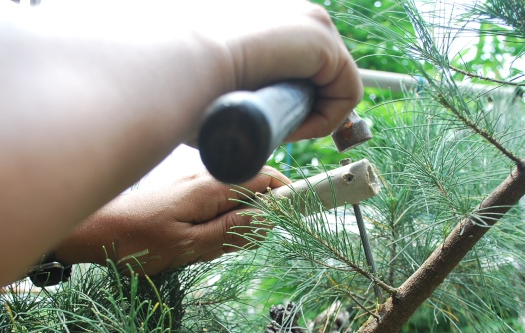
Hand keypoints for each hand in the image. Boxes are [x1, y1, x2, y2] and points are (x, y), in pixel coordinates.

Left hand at [55, 167, 289, 274]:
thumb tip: (270, 218)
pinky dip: (214, 221)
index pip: (267, 180)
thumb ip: (232, 231)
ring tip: (205, 246)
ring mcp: (191, 178)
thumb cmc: (135, 242)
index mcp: (211, 185)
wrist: (89, 231)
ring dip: (232, 222)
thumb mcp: (189, 246)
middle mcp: (205, 173)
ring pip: (233, 196)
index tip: (293, 220)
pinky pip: (213, 200)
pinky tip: (192, 240)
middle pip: (253, 187)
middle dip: (256, 217)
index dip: (286, 196)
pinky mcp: (180, 188)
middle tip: (233, 245)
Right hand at [188, 0, 363, 141]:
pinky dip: (325, 121)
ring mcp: (309, 18)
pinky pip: (346, 93)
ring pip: (333, 83)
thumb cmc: (179, 83)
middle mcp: (289, 7)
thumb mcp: (208, 79)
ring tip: (275, 127)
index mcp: (262, 14)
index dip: (284, 96)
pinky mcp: (324, 39)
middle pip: (318, 71)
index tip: (260, 118)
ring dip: (309, 116)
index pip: (295, 60)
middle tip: (269, 127)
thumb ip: (230, 84)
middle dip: (301, 106)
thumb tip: (234, 111)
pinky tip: (291, 127)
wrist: (177, 71)